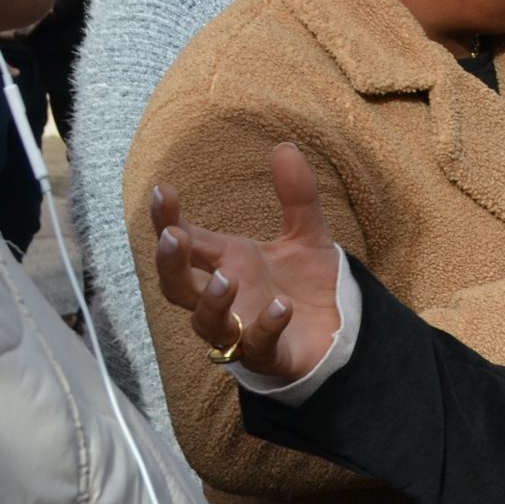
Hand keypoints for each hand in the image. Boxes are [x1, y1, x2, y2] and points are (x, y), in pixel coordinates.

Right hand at [148, 142, 342, 384]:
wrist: (341, 334)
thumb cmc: (306, 287)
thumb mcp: (306, 235)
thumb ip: (296, 196)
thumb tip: (286, 147)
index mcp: (227, 263)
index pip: (185, 241)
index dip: (168, 219)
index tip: (163, 190)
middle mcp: (226, 297)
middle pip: (177, 285)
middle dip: (170, 263)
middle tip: (173, 237)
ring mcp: (241, 329)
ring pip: (206, 323)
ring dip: (212, 301)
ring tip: (229, 278)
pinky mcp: (268, 356)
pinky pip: (256, 346)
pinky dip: (265, 327)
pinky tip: (280, 307)